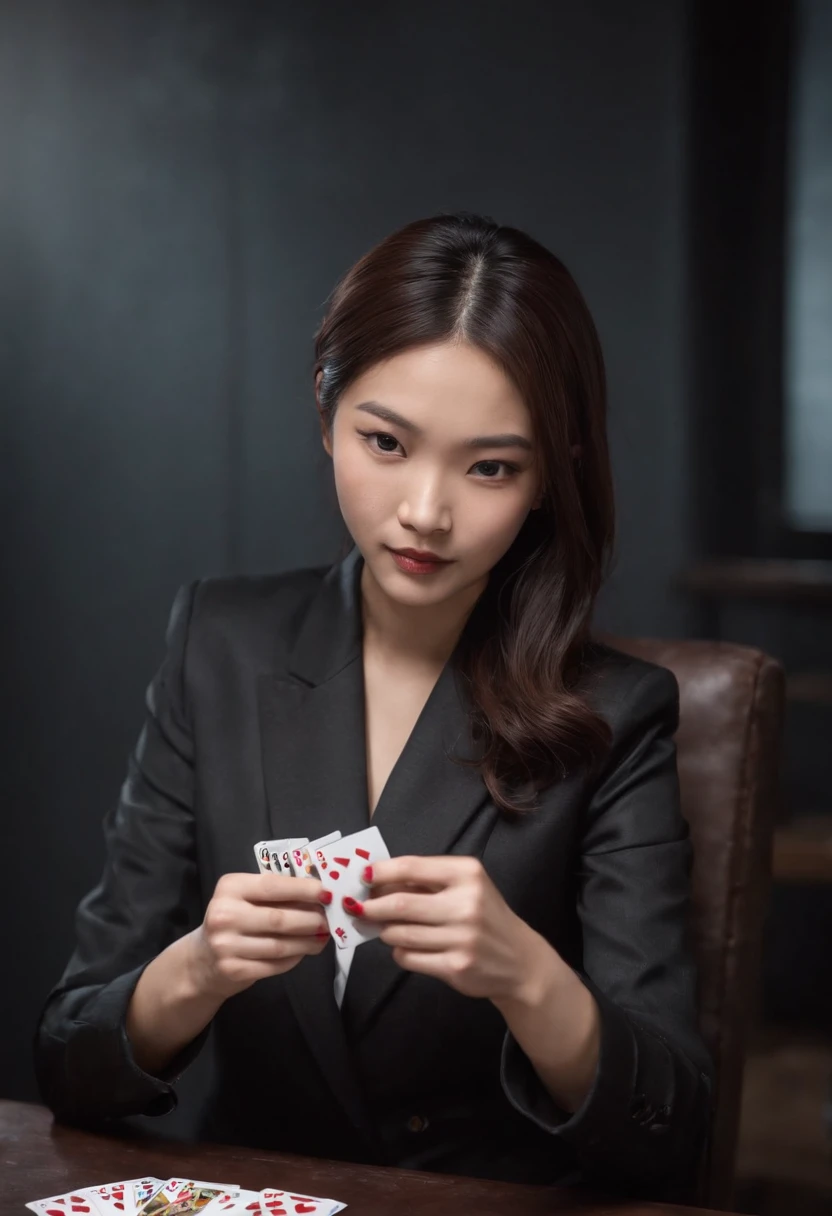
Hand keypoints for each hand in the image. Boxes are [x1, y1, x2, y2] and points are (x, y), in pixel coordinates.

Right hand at [188, 871, 329, 999]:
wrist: (203, 959)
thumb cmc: (233, 921)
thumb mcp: (246, 898)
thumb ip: (276, 894)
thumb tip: (319, 896)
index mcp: (230, 888)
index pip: (272, 886)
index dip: (303, 890)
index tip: (327, 893)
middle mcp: (224, 915)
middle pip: (279, 919)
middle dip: (311, 920)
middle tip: (330, 919)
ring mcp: (226, 946)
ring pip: (280, 945)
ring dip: (308, 942)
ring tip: (323, 937)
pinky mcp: (234, 970)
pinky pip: (275, 964)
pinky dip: (295, 958)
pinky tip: (304, 951)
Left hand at [348, 855, 540, 1001]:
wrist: (519, 960)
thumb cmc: (484, 916)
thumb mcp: (466, 886)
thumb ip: (427, 880)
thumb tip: (376, 882)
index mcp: (467, 874)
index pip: (411, 867)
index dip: (380, 872)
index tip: (362, 876)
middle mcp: (466, 904)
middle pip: (399, 904)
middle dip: (371, 906)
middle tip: (357, 907)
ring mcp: (461, 938)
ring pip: (400, 934)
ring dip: (385, 931)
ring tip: (385, 928)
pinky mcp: (455, 967)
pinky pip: (409, 958)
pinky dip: (399, 952)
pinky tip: (405, 948)